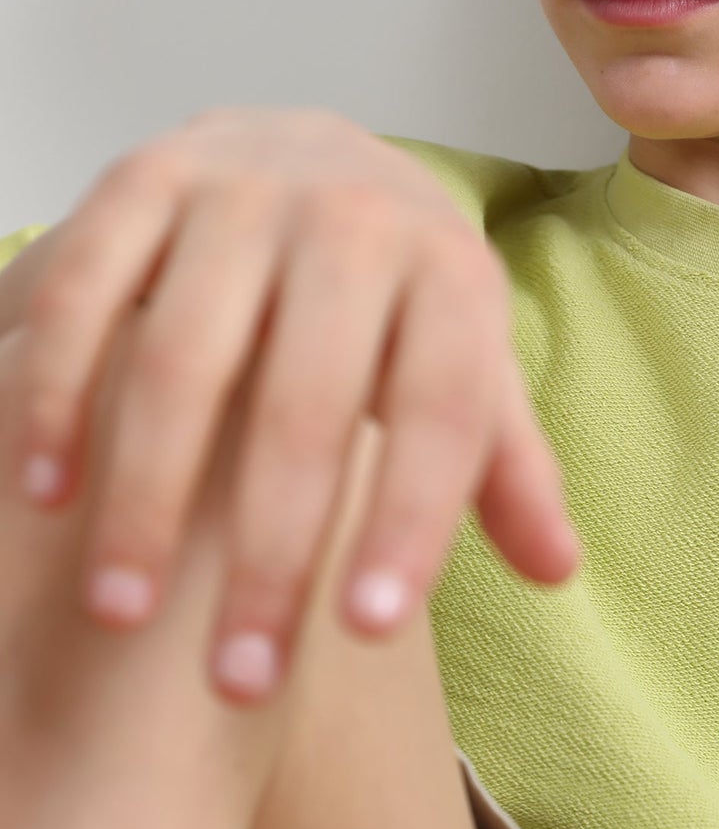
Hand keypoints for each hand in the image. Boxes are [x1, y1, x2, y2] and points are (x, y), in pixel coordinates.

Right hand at [0, 106, 582, 702]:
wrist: (313, 153)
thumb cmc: (394, 296)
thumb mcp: (466, 362)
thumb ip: (504, 465)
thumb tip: (557, 569)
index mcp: (451, 271)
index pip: (443, 409)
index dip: (412, 520)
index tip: (370, 630)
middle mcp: (351, 221)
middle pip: (309, 402)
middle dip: (273, 551)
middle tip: (240, 676)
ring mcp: (238, 194)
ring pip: (182, 358)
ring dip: (147, 494)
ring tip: (123, 614)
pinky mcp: (141, 181)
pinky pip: (83, 295)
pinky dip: (55, 396)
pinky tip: (44, 494)